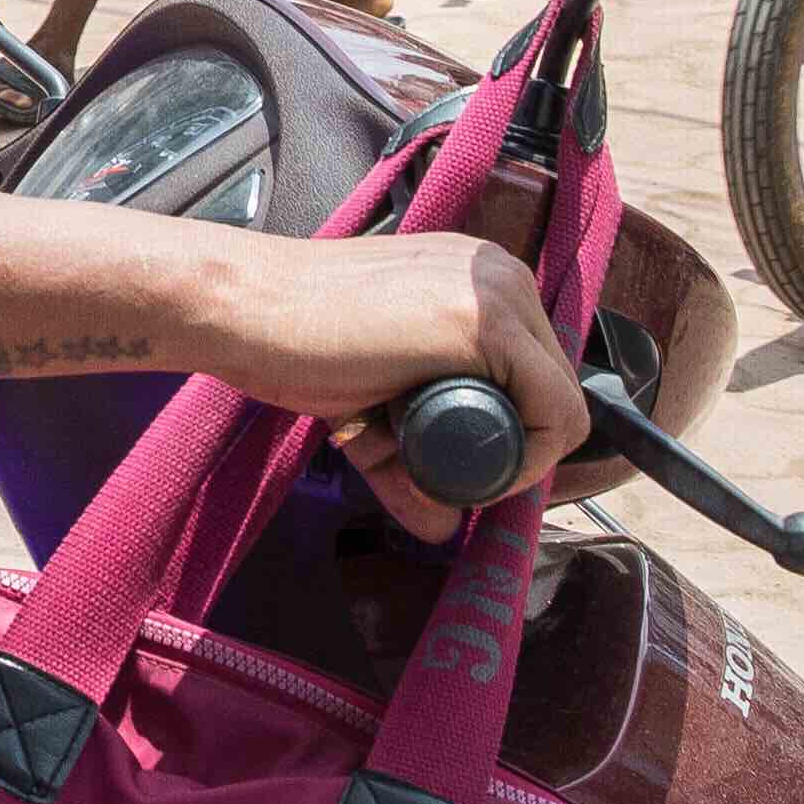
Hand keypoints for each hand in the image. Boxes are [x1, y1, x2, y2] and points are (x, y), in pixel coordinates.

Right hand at [205, 235, 588, 539]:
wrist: (243, 308)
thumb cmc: (295, 339)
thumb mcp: (372, 395)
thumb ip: (408, 452)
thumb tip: (444, 529)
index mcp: (479, 278)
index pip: (537, 370)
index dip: (513, 432)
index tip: (461, 464)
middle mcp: (501, 274)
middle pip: (552, 389)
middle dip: (511, 447)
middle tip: (445, 472)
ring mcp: (499, 294)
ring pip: (560, 404)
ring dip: (516, 457)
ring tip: (441, 466)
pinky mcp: (488, 324)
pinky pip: (555, 410)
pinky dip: (531, 457)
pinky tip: (480, 470)